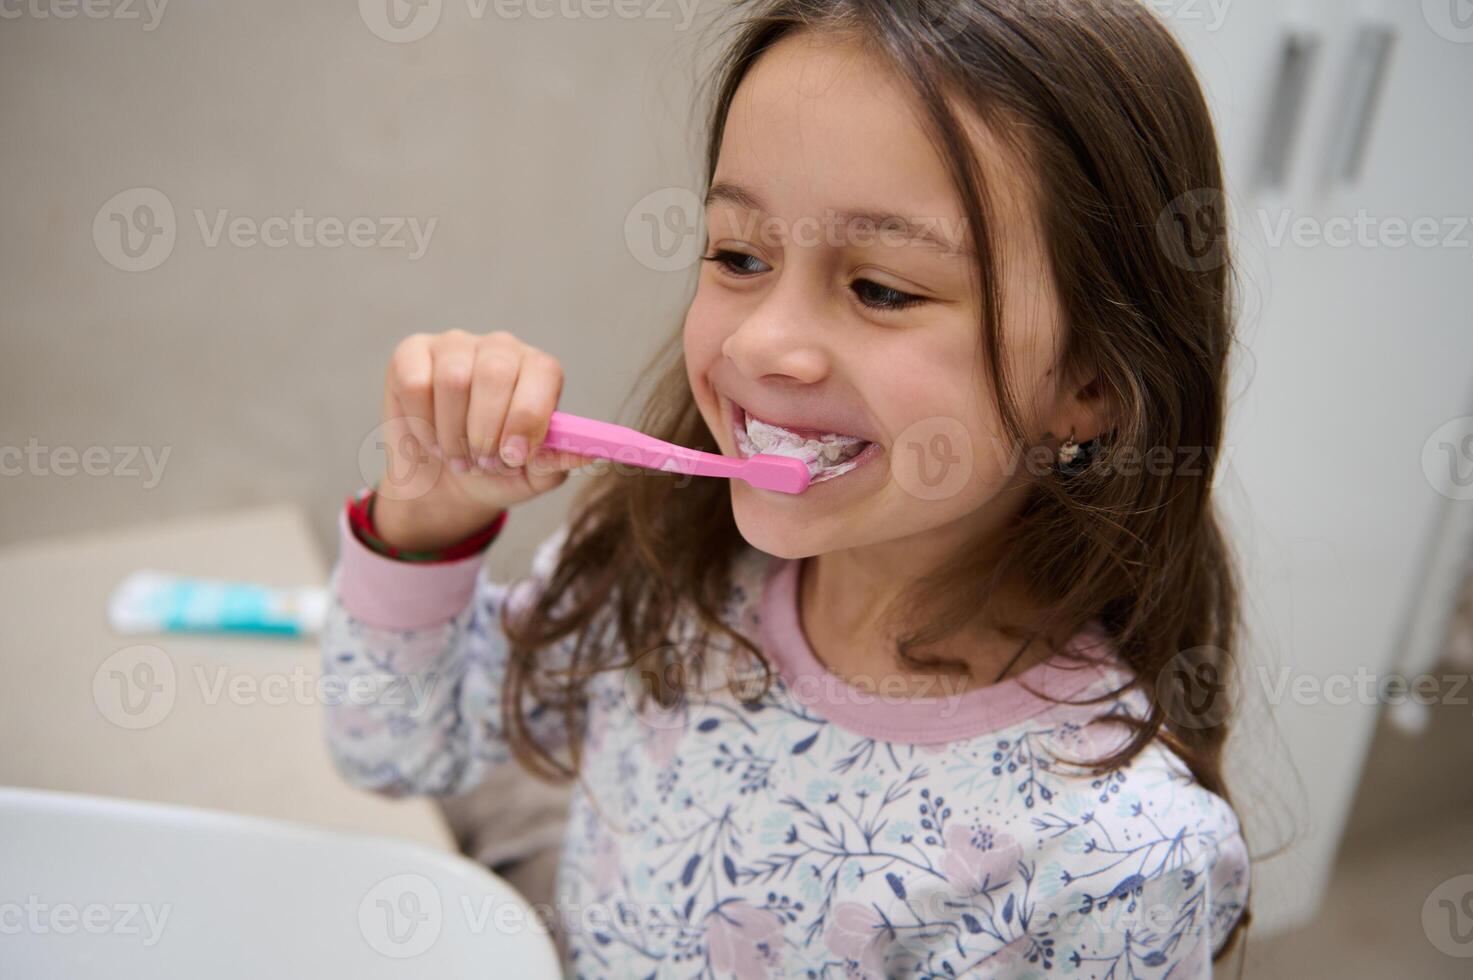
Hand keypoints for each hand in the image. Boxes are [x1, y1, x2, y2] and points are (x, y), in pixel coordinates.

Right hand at [370, 330, 596, 551]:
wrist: (444, 482)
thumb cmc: (496, 471)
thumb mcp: (531, 476)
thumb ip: (557, 462)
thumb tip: (588, 453)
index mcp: (539, 371)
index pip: (542, 373)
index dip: (527, 417)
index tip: (513, 456)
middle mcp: (501, 348)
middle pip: (496, 373)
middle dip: (486, 431)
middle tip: (482, 462)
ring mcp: (455, 345)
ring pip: (453, 380)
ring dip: (453, 434)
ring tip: (458, 456)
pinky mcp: (413, 353)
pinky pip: (416, 383)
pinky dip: (422, 424)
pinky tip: (430, 438)